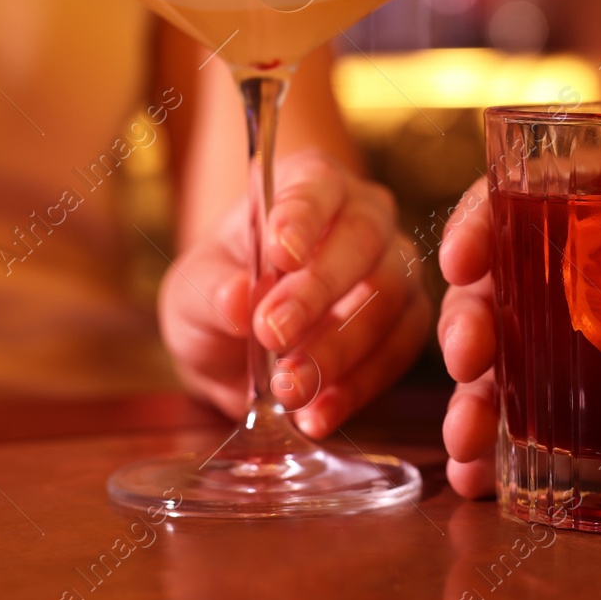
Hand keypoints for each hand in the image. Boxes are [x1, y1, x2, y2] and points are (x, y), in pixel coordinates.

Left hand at [160, 150, 430, 437]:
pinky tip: (317, 415)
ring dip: (338, 349)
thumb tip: (238, 300)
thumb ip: (213, 290)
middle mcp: (364, 216)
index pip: (316, 186)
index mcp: (310, 184)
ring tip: (289, 389)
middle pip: (363, 240)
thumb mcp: (192, 290)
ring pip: (389, 299)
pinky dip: (358, 388)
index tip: (281, 253)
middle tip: (272, 333)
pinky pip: (398, 352)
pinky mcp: (407, 323)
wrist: (239, 344)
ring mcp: (395, 268)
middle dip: (319, 291)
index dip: (303, 216)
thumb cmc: (221, 292)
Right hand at [437, 180, 600, 497]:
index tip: (464, 256)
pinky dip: (502, 455)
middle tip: (469, 356)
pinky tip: (479, 481)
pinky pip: (541, 431)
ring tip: (468, 443)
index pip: (542, 195)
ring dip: (474, 398)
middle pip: (508, 285)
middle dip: (471, 318)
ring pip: (510, 363)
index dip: (487, 216)